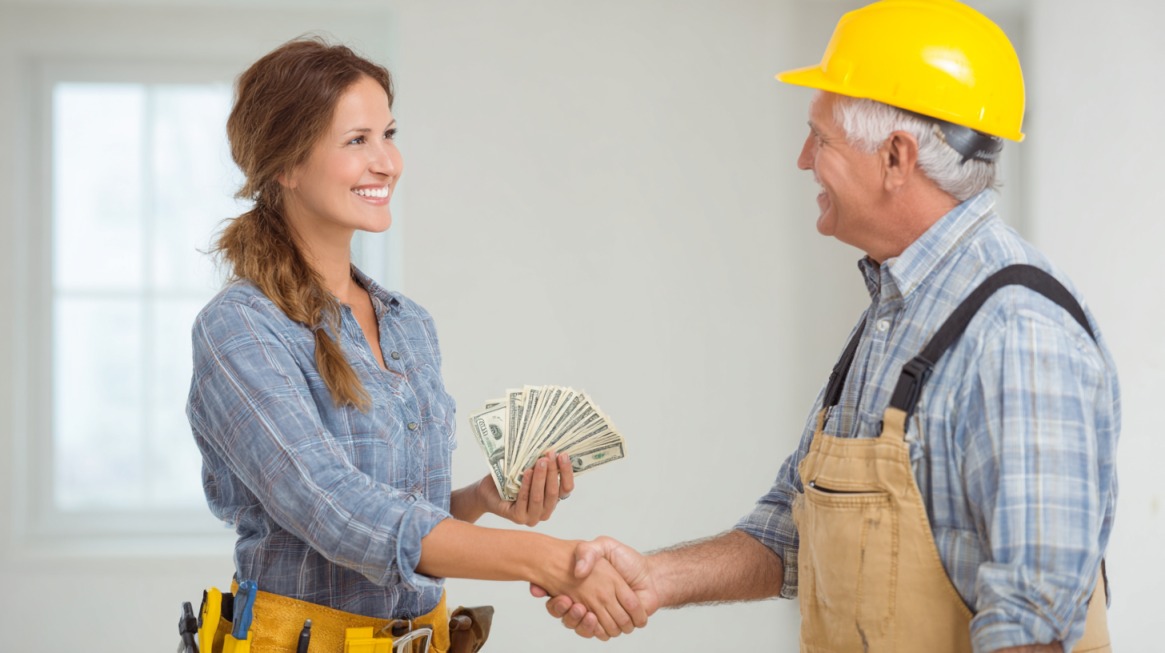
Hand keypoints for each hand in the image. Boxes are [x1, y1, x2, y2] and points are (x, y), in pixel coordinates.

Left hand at [480, 451, 574, 526]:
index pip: (567, 489)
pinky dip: (526, 485)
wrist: (488, 492)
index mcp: (552, 500)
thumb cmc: (511, 480)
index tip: (563, 455)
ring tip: (540, 461)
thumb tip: (551, 449)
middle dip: (553, 471)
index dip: (567, 472)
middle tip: (549, 454)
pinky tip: (527, 472)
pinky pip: (524, 500)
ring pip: (539, 497)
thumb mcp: (530, 471)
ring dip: (541, 477)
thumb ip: (542, 466)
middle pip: (554, 492)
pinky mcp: (518, 517)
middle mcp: (545, 511)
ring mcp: (532, 517)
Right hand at [531, 536, 658, 639]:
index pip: (557, 601)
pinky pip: (601, 635)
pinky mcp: (613, 625)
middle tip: (577, 606)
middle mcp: (586, 604)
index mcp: (579, 587)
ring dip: (585, 624)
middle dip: (569, 615)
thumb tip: (577, 571)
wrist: (650, 574)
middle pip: (567, 619)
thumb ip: (588, 552)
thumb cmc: (626, 560)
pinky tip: (603, 620)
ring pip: (583, 629)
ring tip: (591, 614)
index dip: (555, 604)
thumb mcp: (604, 546)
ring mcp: (600, 616)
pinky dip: (600, 631)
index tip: (562, 598)